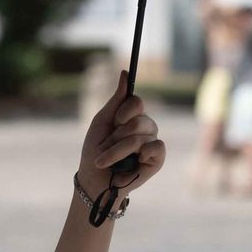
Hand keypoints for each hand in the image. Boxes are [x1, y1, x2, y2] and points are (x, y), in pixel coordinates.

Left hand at [76, 71, 164, 198]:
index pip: (137, 102)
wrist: (93, 179)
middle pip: (140, 120)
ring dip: (119, 150)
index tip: (116, 121)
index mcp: (130, 117)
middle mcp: (144, 127)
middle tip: (105, 148)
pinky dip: (143, 153)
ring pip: (142, 136)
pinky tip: (135, 162)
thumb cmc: (95, 151)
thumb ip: (116, 99)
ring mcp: (151, 143)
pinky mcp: (157, 159)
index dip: (126, 111)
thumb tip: (125, 72)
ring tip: (107, 161)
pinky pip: (157, 147)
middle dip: (118, 136)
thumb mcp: (102, 122)